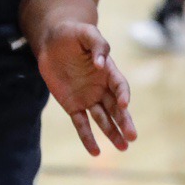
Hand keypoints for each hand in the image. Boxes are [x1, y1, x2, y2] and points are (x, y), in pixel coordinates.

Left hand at [32, 19, 135, 155]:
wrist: (51, 40)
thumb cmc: (72, 34)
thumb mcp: (86, 33)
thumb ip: (98, 45)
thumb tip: (102, 63)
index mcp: (109, 72)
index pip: (120, 85)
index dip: (123, 94)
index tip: (124, 104)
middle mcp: (101, 88)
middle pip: (116, 107)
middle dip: (124, 121)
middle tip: (132, 136)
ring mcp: (88, 97)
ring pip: (103, 118)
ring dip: (112, 132)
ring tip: (123, 147)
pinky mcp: (72, 105)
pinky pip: (81, 123)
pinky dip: (87, 137)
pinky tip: (95, 152)